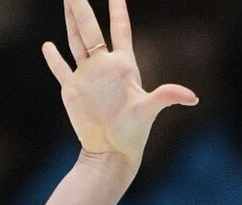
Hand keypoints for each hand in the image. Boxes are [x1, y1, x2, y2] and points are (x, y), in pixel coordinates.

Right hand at [42, 0, 197, 167]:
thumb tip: (194, 98)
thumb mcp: (149, 110)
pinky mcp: (72, 90)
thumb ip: (168, 97)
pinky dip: (54, 58)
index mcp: (123, 65)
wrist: (111, 152)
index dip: (118, 11)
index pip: (121, 30)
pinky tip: (47, 45)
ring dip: (70, 22)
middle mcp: (104, 67)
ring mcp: (87, 77)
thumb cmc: (133, 133)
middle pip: (91, 29)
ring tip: (67, 2)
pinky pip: (61, 69)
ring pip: (75, 41)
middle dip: (82, 8)